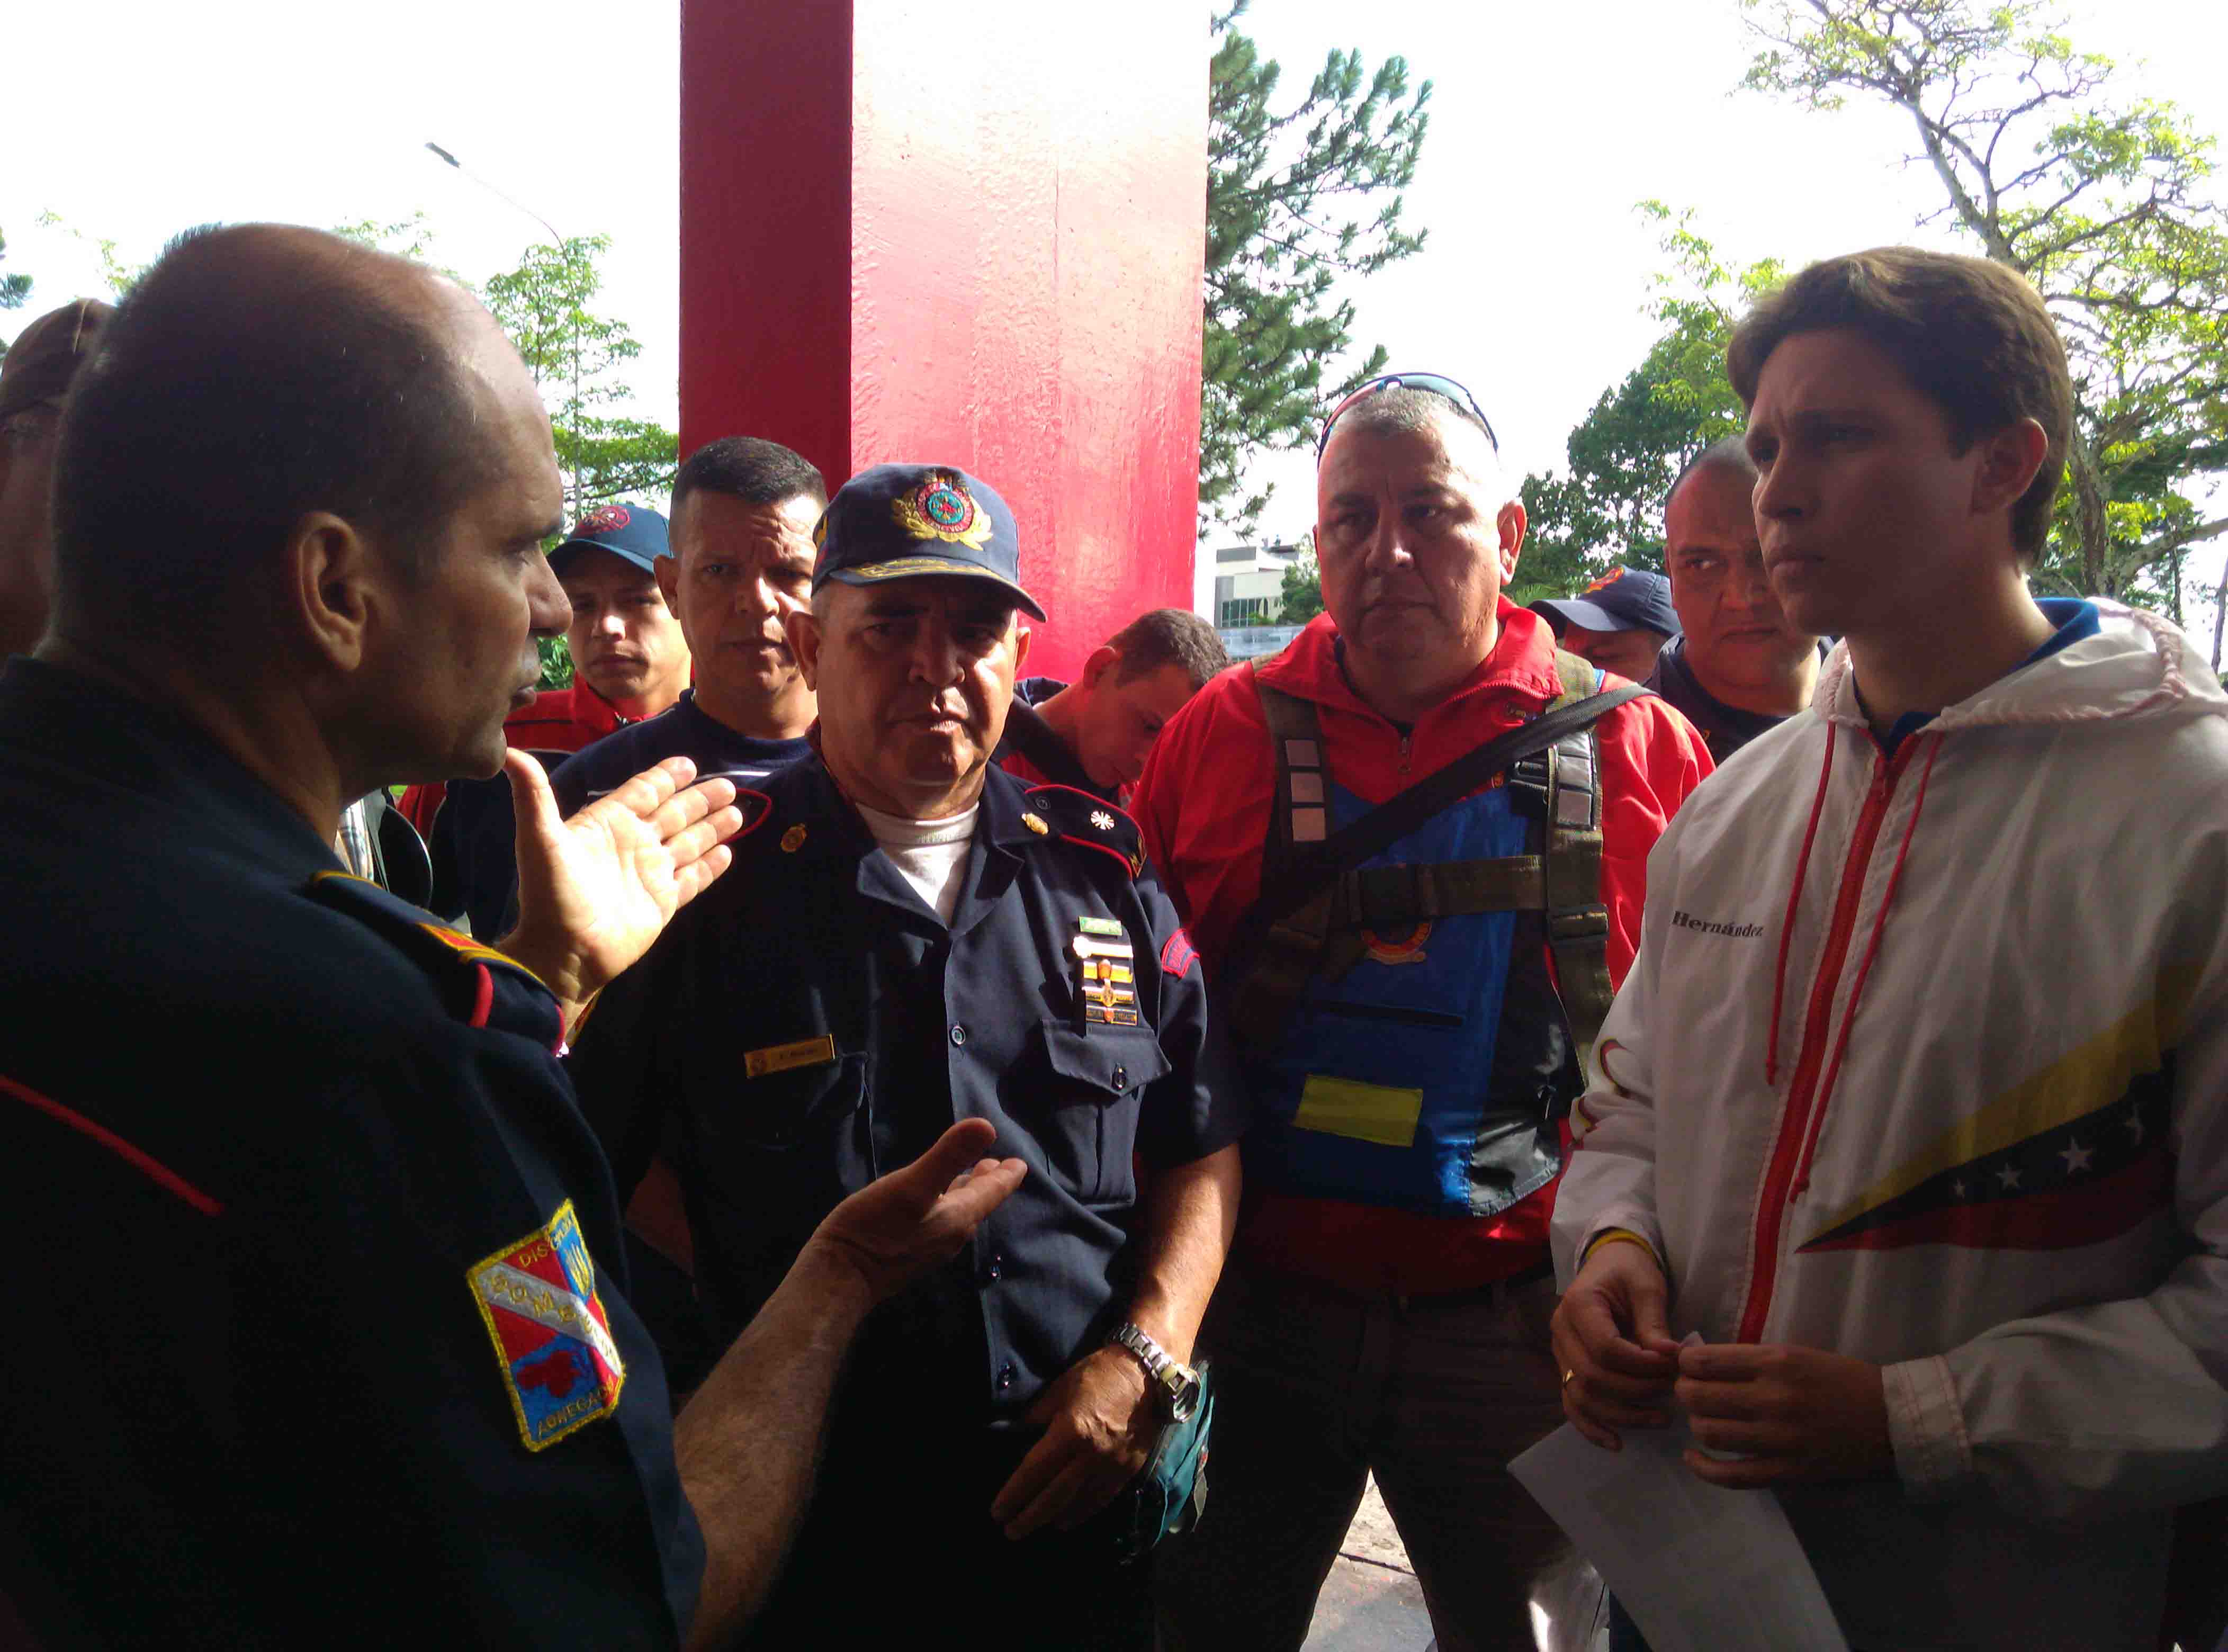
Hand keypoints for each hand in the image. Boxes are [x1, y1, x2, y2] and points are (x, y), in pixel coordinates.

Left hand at [500, 751, 742, 1007]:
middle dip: (699, 799)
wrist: (564, 953)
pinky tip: (728, 852)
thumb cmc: (552, 895)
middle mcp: (632, 845)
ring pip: (688, 842)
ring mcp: (649, 874)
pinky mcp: (662, 903)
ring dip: (711, 827)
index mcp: (607, 824)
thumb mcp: (540, 840)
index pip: (642, 792)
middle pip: (673, 814)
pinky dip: (710, 866)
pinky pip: (692, 878)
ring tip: (736, 812)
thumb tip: (510, 752)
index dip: (664, 777)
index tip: (687, 763)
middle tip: (727, 784)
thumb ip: (534, 795)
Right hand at [805, 1118, 1026, 1306]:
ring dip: (966, 1193)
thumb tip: (987, 1126)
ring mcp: (929, 1247)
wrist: (839, 1279)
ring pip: (958, 1214)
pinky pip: (938, 1223)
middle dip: (988, 1183)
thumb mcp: (912, 1185)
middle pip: (977, 1203)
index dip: (1006, 1176)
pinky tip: (933, 1202)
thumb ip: (949, 1156)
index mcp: (957, 1217)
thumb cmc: (875, 1229)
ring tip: (970, 1178)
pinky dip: (945, 1205)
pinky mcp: (909, 1253)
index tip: (1019, 1164)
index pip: (991, 1192)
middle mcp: (949, 1235)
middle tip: (997, 1165)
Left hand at [989, 1346, 1155, 1540]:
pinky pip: (1101, 1499)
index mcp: (1069, 1432)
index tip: (997, 1511)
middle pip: (1053, 1497)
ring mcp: (1110, 1467)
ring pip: (1077, 1504)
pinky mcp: (1127, 1471)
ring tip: (1036, 1526)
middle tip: (1010, 1531)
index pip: (1033, 1472)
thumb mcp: (1059, 1388)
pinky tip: (1069, 1519)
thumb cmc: (1098, 1375)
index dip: (1014, 1494)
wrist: (1148, 1374)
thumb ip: (1037, 1416)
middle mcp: (1089, 1456)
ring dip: (1053, 1519)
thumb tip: (1018, 1435)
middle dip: (1029, 1518)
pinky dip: (1082, 1512)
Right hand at [1551, 1239, 1680, 1449]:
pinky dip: (1592, 1427)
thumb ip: (1654, 1323)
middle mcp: (1561, 1332)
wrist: (1609, 1263)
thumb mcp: (1647, 1286)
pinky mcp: (1567, 1370)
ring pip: (1582, 1397)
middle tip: (1674, 1390)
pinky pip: (1572, 1405)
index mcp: (1578, 1305)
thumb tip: (1670, 1359)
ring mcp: (1560, 1354)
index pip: (1606, 1349)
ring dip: (1622, 1415)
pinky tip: (1617, 1443)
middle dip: (1638, 1391)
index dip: (1642, 1365)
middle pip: (1593, 1377)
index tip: (1674, 1366)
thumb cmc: (1629, 1270)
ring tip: (1661, 1419)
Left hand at [1675, 1341, 1890, 1486]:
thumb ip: (1750, 1359)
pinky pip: (1732, 1475)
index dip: (1685, 1364)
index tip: (1687, 1366)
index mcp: (1776, 1362)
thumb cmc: (1842, 1380)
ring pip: (1709, 1433)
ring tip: (1703, 1419)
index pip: (1703, 1362)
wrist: (1892, 1419)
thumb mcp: (1796, 1353)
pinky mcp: (1788, 1472)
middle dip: (1684, 1392)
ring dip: (1697, 1425)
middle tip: (1691, 1392)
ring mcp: (1780, 1439)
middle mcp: (1774, 1399)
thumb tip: (1698, 1361)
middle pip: (1698, 1398)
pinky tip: (1693, 1458)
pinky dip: (1703, 1469)